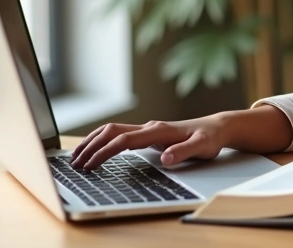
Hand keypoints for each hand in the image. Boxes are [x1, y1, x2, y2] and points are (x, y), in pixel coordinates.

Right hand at [71, 113, 230, 170]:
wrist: (218, 127)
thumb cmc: (210, 138)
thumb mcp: (202, 147)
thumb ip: (184, 152)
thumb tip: (166, 158)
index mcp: (159, 131)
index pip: (124, 140)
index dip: (105, 151)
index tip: (90, 164)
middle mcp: (150, 127)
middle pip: (111, 131)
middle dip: (91, 146)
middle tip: (75, 163)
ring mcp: (148, 129)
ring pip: (112, 130)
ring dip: (93, 141)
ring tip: (77, 157)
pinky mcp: (148, 133)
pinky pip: (119, 133)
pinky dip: (103, 140)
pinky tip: (95, 149)